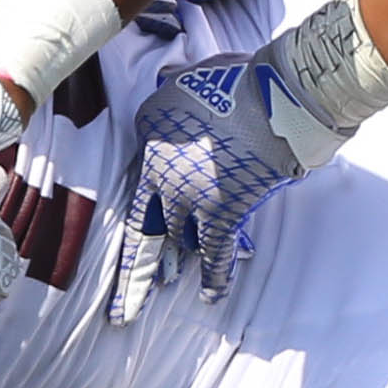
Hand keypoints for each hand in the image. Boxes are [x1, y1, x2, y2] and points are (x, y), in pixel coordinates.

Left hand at [107, 48, 347, 324]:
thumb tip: (168, 81)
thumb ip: (173, 90)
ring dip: (170, 270)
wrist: (266, 97)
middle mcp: (160, 174)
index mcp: (149, 140)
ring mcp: (189, 199)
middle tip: (121, 309)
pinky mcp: (221, 214)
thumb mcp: (188, 78)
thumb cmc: (233, 81)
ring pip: (175, 245)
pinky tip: (209, 295)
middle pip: (143, 230)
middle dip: (133, 274)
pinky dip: (215, 276)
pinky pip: (215, 254)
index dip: (143, 205)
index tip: (143, 223)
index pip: (137, 184)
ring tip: (161, 290)